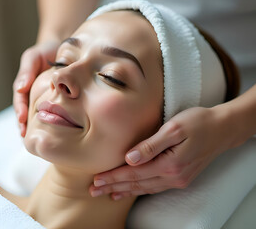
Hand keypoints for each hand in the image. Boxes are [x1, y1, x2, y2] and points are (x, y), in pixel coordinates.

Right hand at [13, 41, 59, 136]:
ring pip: (37, 116)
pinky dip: (51, 122)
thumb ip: (26, 71)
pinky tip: (56, 132)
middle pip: (25, 112)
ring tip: (36, 139)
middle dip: (24, 124)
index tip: (22, 120)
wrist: (64, 49)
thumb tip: (20, 89)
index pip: (19, 100)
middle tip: (26, 136)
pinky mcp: (54, 101)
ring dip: (35, 127)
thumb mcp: (33, 57)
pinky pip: (51, 113)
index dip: (20, 110)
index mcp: (25, 86)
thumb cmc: (46, 52)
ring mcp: (42, 99)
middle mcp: (32, 95)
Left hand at [90, 107, 231, 199]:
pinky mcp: (180, 177)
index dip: (113, 177)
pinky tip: (130, 192)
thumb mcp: (174, 128)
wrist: (223, 129)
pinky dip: (139, 190)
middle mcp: (173, 176)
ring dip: (124, 191)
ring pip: (145, 188)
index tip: (96, 180)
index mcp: (169, 164)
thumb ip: (151, 145)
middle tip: (93, 191)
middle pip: (136, 184)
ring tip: (106, 194)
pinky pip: (154, 187)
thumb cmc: (198, 122)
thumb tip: (130, 158)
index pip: (133, 173)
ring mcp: (178, 179)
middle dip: (113, 188)